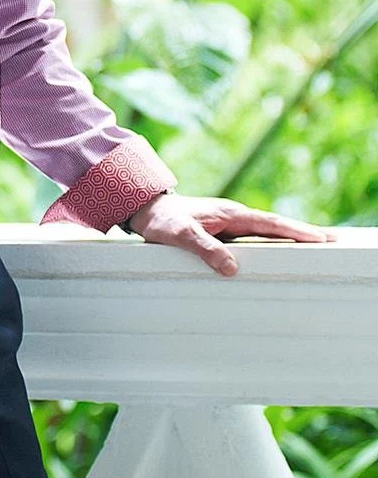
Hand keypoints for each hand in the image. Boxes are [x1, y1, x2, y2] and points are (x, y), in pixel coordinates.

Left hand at [126, 193, 337, 276]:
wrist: (145, 209)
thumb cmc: (162, 221)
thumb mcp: (179, 236)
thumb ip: (204, 249)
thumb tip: (231, 268)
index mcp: (230, 214)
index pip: (270, 223)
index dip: (296, 231)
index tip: (320, 237)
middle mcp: (233, 216)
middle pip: (275, 225)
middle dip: (303, 233)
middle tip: (331, 241)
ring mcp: (229, 223)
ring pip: (266, 231)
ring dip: (289, 238)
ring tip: (315, 247)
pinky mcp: (223, 230)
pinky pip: (254, 237)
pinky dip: (272, 242)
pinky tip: (280, 252)